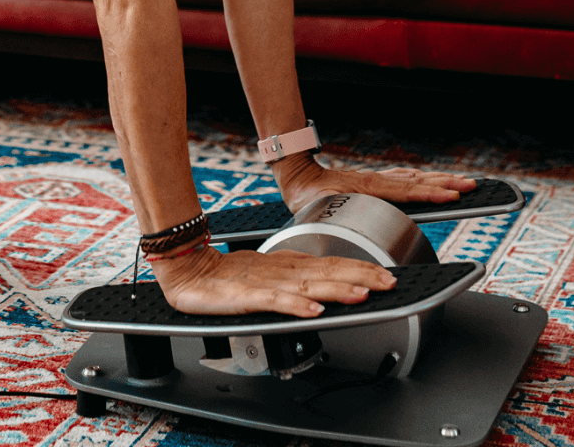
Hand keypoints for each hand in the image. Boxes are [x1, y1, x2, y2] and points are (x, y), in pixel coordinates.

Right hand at [154, 243, 394, 317]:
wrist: (184, 268)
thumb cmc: (223, 275)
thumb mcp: (265, 275)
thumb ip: (292, 280)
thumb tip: (322, 289)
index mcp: (286, 265)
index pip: (330, 264)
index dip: (359, 268)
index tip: (386, 275)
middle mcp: (280, 271)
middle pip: (325, 272)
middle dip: (359, 276)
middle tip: (388, 282)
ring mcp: (264, 283)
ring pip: (306, 285)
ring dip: (335, 289)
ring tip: (361, 293)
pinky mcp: (245, 297)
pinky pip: (274, 301)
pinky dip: (295, 304)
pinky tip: (312, 310)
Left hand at [273, 152, 475, 215]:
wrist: (299, 177)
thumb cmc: (309, 195)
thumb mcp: (320, 205)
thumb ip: (334, 212)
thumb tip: (344, 220)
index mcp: (368, 187)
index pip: (406, 191)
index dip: (430, 193)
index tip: (453, 195)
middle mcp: (378, 181)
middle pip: (419, 182)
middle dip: (448, 184)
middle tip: (474, 186)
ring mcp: (380, 180)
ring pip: (416, 179)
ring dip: (441, 181)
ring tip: (467, 183)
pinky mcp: (379, 182)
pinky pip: (408, 180)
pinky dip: (426, 180)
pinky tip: (436, 182)